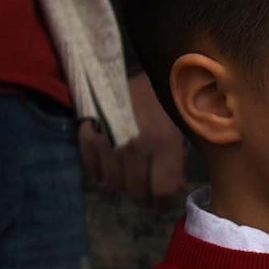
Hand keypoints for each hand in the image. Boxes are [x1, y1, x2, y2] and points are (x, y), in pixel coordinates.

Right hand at [79, 73, 186, 206]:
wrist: (130, 67)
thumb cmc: (163, 96)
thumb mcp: (180, 125)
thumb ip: (177, 160)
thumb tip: (175, 190)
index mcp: (162, 142)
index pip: (162, 191)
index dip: (166, 201)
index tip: (167, 198)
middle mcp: (133, 146)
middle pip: (137, 192)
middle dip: (146, 196)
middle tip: (149, 190)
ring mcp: (108, 142)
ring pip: (114, 185)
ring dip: (123, 186)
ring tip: (131, 178)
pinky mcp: (87, 134)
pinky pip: (91, 169)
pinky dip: (101, 174)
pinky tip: (111, 167)